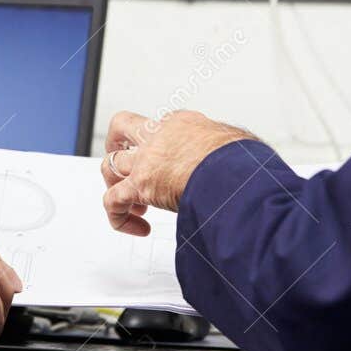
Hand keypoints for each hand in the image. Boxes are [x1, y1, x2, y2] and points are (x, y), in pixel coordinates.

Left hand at [100, 109, 254, 234]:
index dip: (159, 145)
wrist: (233, 172)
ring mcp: (145, 160)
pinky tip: (137, 227)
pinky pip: (113, 201)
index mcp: (181, 123)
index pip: (159, 126)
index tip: (168, 161)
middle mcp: (157, 136)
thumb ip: (226, 148)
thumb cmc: (240, 160)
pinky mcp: (140, 185)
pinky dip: (119, 217)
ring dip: (115, 185)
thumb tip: (241, 157)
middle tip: (123, 163)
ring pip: (110, 166)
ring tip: (133, 205)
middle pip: (121, 127)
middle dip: (116, 144)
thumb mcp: (235, 142)